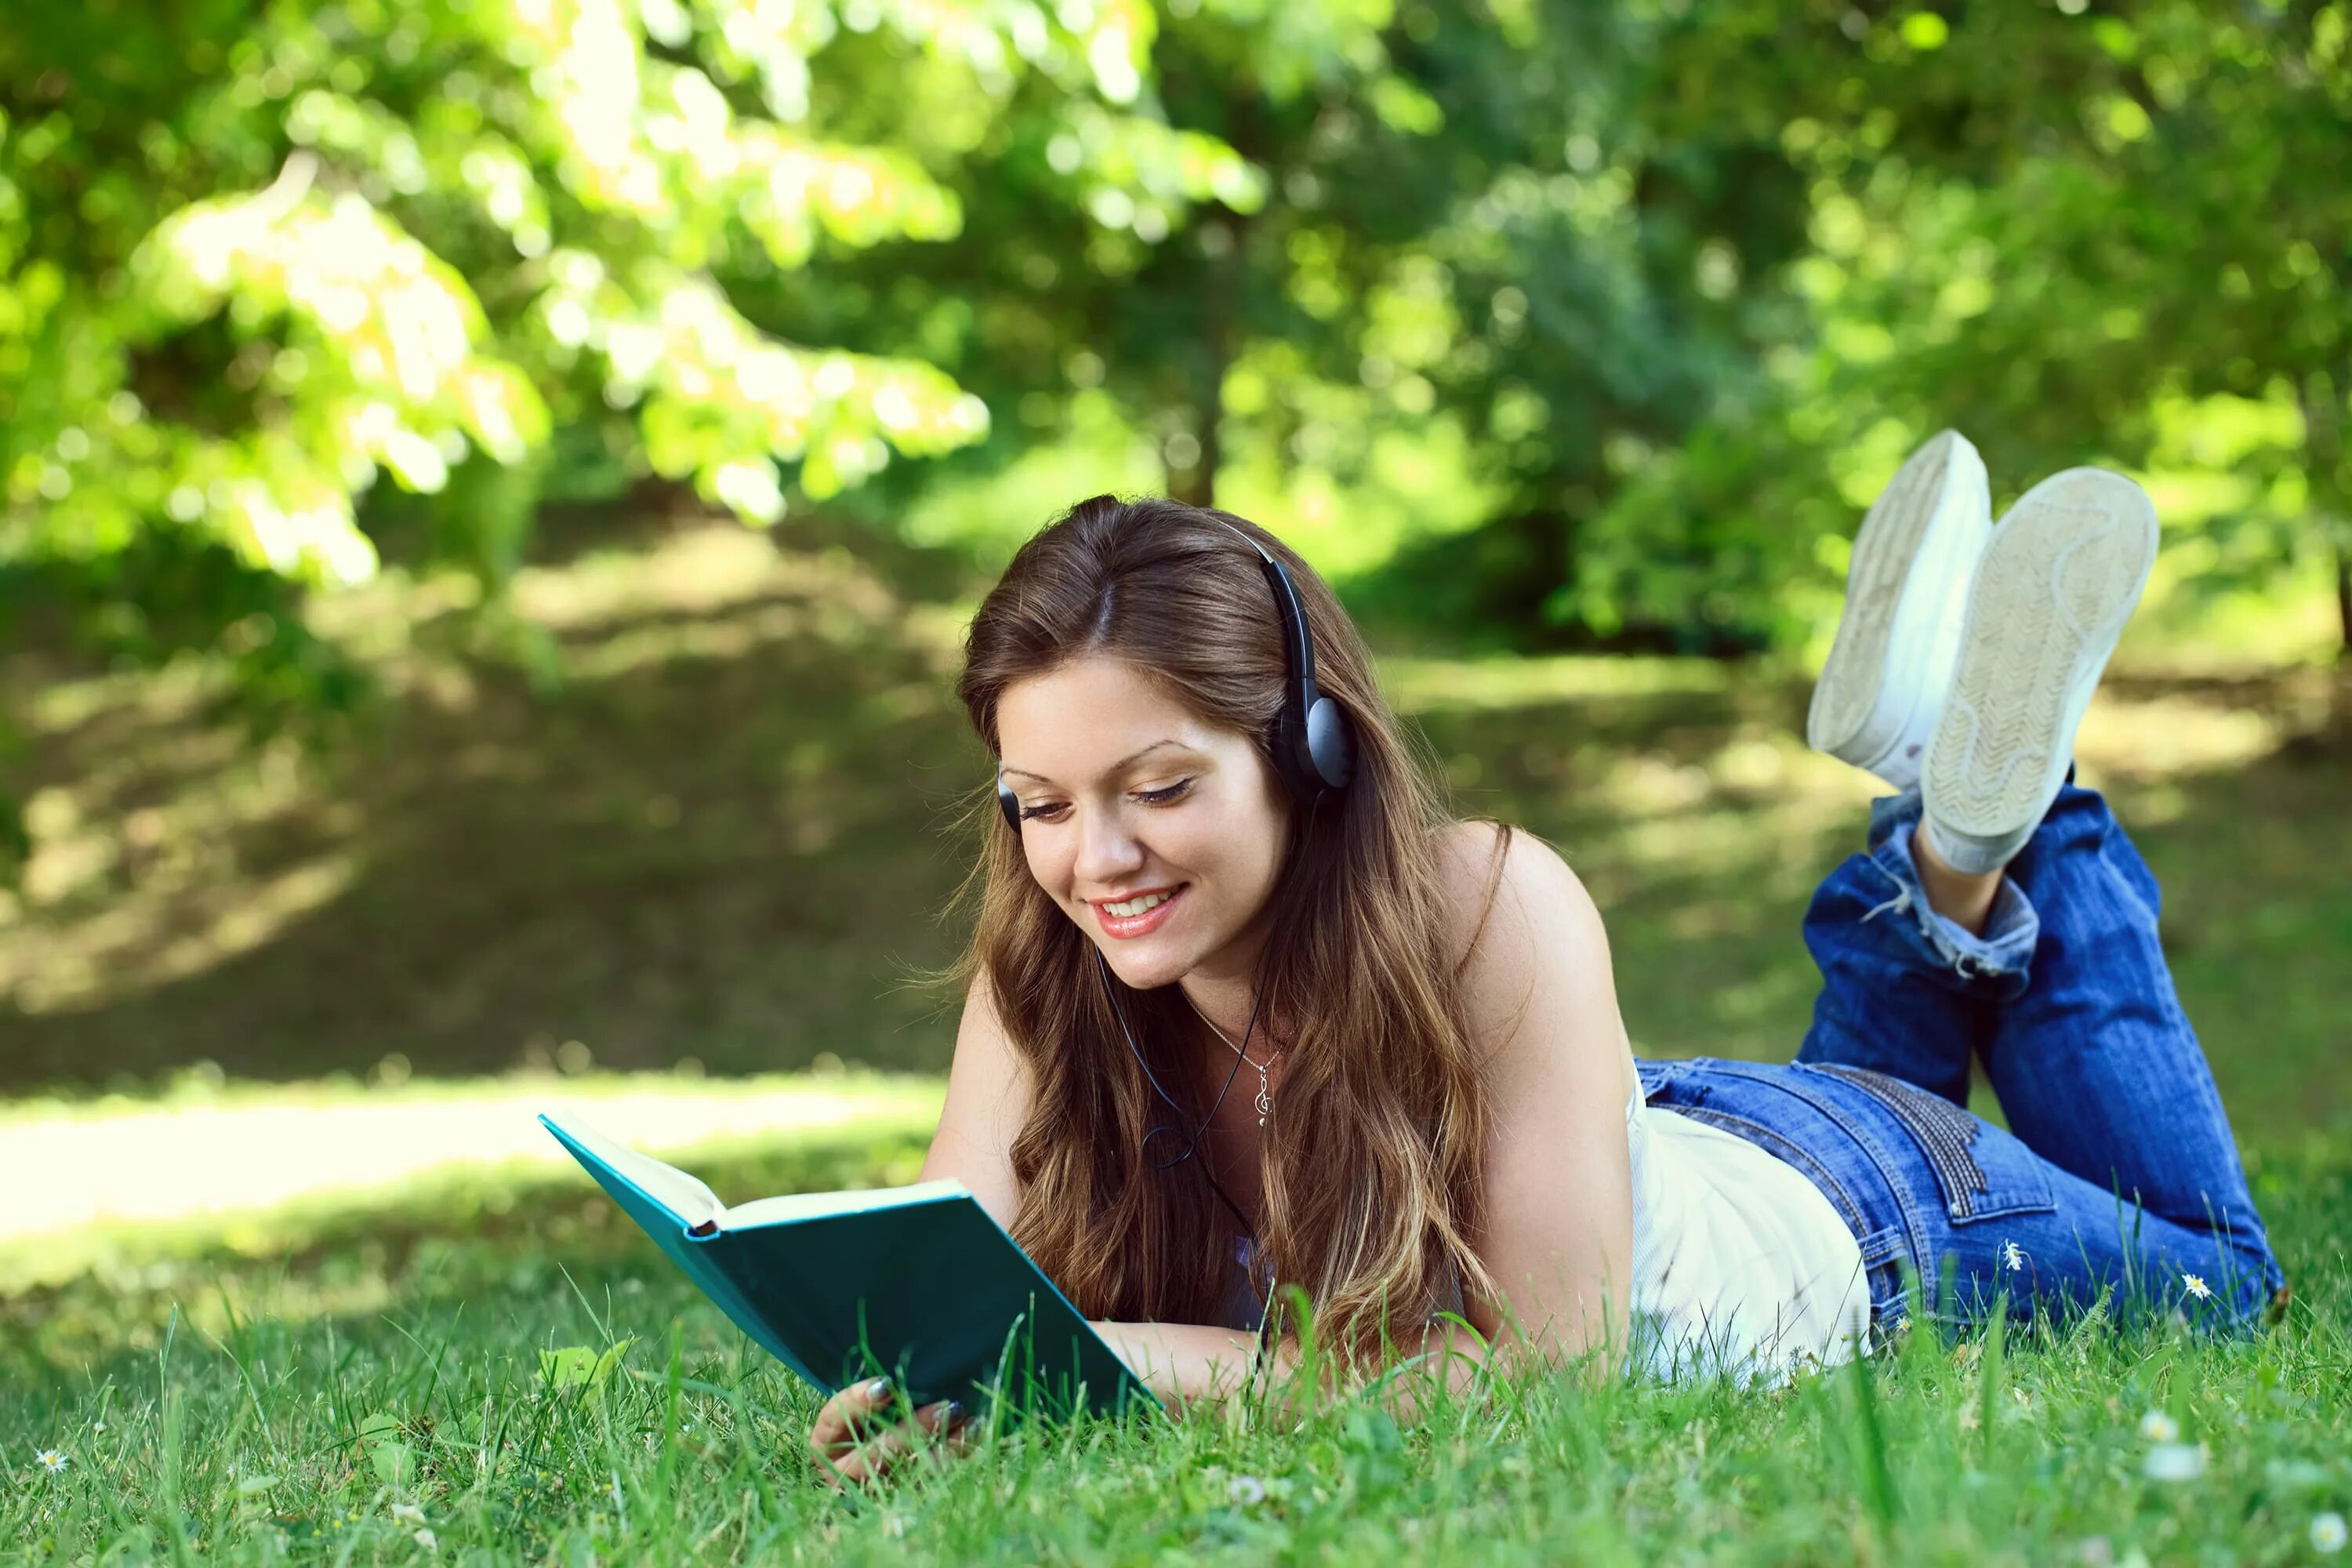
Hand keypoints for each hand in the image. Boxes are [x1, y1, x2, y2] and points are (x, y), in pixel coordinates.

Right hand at [805, 1377, 969, 1486]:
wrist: (889, 1451)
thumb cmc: (874, 1413)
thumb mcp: (866, 1402)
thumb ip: (875, 1392)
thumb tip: (897, 1375)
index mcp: (827, 1445)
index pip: (832, 1422)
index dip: (858, 1403)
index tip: (887, 1384)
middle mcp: (846, 1473)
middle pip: (875, 1455)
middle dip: (913, 1430)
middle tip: (947, 1406)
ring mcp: (875, 1490)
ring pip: (910, 1473)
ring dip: (943, 1447)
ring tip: (968, 1420)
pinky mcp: (906, 1497)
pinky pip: (934, 1480)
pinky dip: (958, 1455)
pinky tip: (976, 1432)